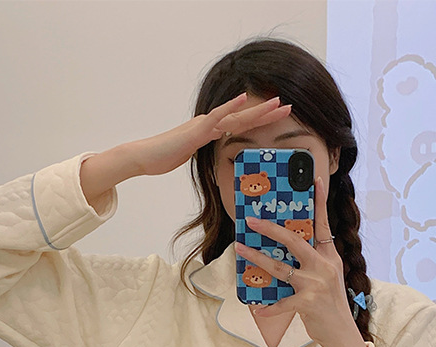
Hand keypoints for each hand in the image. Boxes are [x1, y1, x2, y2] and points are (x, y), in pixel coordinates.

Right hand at [80, 96, 291, 208]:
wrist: (145, 156)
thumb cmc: (165, 157)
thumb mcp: (193, 156)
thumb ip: (208, 151)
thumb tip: (220, 153)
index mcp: (212, 131)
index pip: (243, 126)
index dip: (263, 121)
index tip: (281, 119)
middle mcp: (211, 124)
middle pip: (246, 118)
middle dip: (268, 113)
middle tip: (290, 106)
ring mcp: (204, 125)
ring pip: (237, 115)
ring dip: (258, 109)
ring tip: (278, 103)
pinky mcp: (196, 129)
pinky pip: (216, 117)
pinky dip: (230, 107)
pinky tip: (244, 98)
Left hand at [234, 177, 366, 346]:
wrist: (342, 334)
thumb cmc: (330, 305)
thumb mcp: (327, 278)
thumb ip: (312, 263)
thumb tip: (284, 250)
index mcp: (330, 257)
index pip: (324, 224)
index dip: (319, 201)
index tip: (313, 179)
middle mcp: (324, 266)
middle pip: (295, 240)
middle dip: (270, 228)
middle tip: (251, 220)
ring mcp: (316, 284)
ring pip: (280, 266)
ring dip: (257, 258)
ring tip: (240, 248)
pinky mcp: (308, 303)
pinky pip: (281, 302)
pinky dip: (268, 307)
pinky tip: (258, 308)